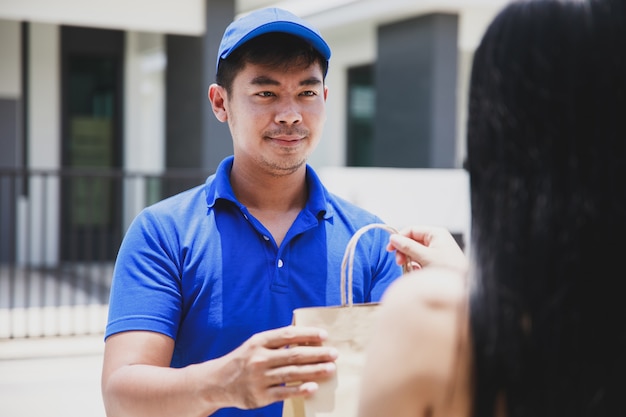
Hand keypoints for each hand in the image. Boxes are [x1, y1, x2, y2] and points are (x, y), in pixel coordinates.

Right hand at [212, 325, 337, 409]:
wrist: (217, 382)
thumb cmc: (243, 360)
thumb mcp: (254, 344)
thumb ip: (276, 340)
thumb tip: (306, 337)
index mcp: (259, 341)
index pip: (287, 335)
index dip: (307, 334)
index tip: (324, 336)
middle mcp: (259, 358)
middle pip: (294, 355)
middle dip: (317, 354)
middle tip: (334, 354)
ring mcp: (259, 378)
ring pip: (292, 373)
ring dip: (314, 371)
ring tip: (331, 369)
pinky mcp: (260, 396)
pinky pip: (284, 393)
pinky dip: (300, 390)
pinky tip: (313, 387)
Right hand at [387, 225, 467, 272]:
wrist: (463, 286)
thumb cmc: (449, 268)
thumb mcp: (425, 256)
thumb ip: (408, 247)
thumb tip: (394, 239)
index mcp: (435, 234)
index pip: (411, 230)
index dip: (399, 238)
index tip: (389, 248)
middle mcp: (436, 240)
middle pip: (412, 241)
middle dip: (404, 252)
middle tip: (399, 262)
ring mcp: (435, 251)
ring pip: (415, 252)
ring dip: (410, 261)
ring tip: (411, 269)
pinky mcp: (435, 262)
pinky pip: (420, 261)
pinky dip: (416, 267)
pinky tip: (418, 273)